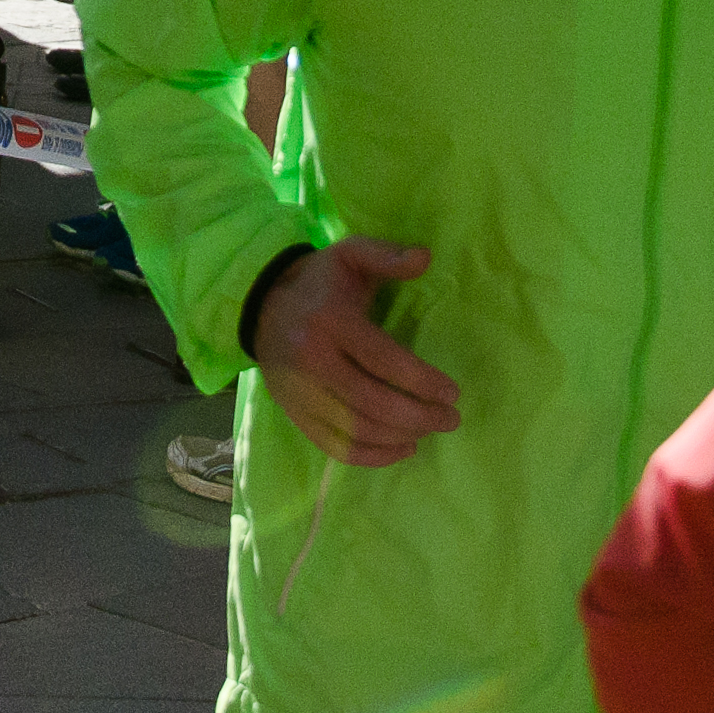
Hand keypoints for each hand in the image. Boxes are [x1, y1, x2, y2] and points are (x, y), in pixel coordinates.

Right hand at [248, 238, 461, 467]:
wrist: (260, 305)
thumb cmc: (319, 283)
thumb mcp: (350, 255)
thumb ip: (387, 256)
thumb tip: (425, 258)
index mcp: (329, 322)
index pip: (384, 361)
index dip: (423, 382)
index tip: (453, 393)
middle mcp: (310, 361)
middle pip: (373, 403)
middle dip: (420, 417)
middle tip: (451, 418)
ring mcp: (299, 392)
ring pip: (357, 430)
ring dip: (401, 437)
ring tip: (428, 430)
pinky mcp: (294, 413)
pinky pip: (336, 447)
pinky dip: (373, 456)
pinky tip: (402, 449)